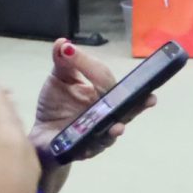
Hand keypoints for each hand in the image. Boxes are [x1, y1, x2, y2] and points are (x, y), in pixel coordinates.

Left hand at [30, 39, 144, 160]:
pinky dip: (92, 148)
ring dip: (116, 130)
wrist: (43, 136)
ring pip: (112, 131)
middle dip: (139, 104)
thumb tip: (63, 43)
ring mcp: (98, 132)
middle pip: (125, 107)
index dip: (94, 69)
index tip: (78, 57)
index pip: (105, 79)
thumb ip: (63, 62)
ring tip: (118, 128)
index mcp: (102, 92)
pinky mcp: (84, 149)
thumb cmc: (56, 105)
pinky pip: (92, 149)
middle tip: (150, 99)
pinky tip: (89, 147)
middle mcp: (106, 113)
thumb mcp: (58, 80)